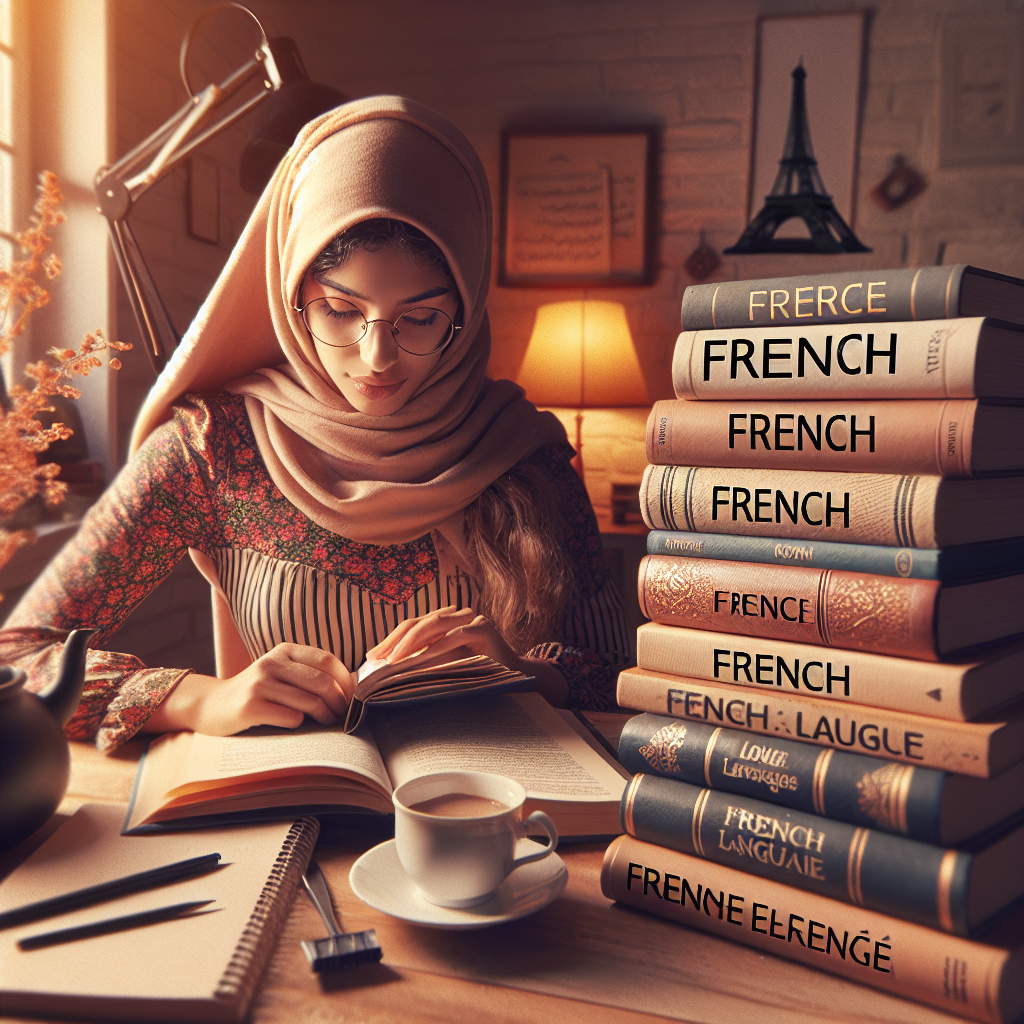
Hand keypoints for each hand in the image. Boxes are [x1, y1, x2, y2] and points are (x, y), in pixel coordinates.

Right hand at [145, 643, 355, 735]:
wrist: (211, 706)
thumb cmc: (258, 693)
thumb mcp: (282, 674)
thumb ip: (311, 674)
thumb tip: (354, 684)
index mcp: (285, 650)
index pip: (328, 660)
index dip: (346, 681)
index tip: (352, 698)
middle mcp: (272, 662)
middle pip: (322, 682)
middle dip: (340, 703)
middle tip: (343, 716)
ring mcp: (260, 683)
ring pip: (309, 701)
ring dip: (326, 717)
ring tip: (328, 724)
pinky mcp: (250, 706)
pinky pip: (290, 717)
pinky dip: (301, 725)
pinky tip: (298, 726)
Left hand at [365, 606, 517, 669]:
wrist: (516, 680)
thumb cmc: (478, 677)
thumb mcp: (445, 668)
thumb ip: (424, 664)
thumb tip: (388, 672)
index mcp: (445, 623)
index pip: (412, 626)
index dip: (391, 639)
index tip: (373, 657)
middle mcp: (457, 616)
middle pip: (418, 623)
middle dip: (394, 641)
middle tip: (376, 659)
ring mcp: (471, 619)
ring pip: (433, 625)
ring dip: (410, 644)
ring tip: (392, 661)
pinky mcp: (483, 628)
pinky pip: (454, 637)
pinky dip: (436, 649)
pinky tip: (420, 662)